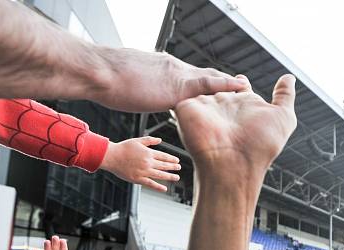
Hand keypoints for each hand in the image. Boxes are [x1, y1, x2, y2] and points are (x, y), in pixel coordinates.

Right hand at [98, 50, 247, 111]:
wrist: (98, 72)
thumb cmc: (103, 79)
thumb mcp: (126, 81)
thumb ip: (139, 84)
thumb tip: (137, 89)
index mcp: (160, 66)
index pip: (186, 73)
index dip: (200, 80)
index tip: (212, 85)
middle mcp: (172, 67)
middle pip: (202, 73)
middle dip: (219, 80)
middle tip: (238, 84)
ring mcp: (176, 75)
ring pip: (209, 77)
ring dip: (227, 83)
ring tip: (246, 87)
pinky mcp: (177, 86)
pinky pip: (208, 84)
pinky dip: (226, 85)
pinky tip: (241, 88)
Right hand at [100, 137, 180, 191]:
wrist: (112, 157)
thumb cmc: (124, 148)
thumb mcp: (137, 141)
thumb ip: (149, 140)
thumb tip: (160, 140)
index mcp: (148, 153)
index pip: (163, 156)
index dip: (171, 159)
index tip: (177, 160)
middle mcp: (148, 163)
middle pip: (164, 166)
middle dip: (173, 167)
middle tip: (179, 168)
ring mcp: (143, 172)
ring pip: (160, 175)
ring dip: (170, 177)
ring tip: (177, 177)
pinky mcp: (138, 179)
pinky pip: (150, 184)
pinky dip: (158, 187)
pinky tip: (165, 189)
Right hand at [174, 74, 296, 179]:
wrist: (233, 164)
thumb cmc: (260, 146)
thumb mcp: (283, 118)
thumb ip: (284, 96)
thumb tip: (289, 77)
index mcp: (245, 105)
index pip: (240, 86)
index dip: (240, 82)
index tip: (242, 80)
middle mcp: (225, 105)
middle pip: (219, 82)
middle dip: (217, 76)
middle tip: (218, 74)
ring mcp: (206, 106)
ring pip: (201, 84)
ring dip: (202, 78)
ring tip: (205, 75)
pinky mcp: (187, 108)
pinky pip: (183, 90)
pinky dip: (184, 83)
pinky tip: (187, 79)